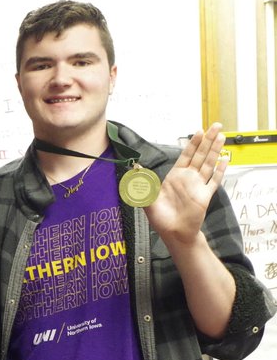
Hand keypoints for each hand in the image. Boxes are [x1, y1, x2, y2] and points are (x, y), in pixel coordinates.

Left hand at [145, 123, 227, 250]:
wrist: (173, 233)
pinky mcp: (205, 195)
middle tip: (216, 126)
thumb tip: (133, 169)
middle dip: (208, 140)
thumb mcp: (147, 200)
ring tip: (222, 137)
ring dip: (215, 150)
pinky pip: (215, 180)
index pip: (185, 156)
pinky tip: (225, 159)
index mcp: (174, 177)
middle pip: (200, 155)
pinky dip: (220, 170)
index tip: (198, 131)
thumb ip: (142, 184)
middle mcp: (188, 178)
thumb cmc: (160, 218)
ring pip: (209, 164)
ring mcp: (198, 186)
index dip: (192, 144)